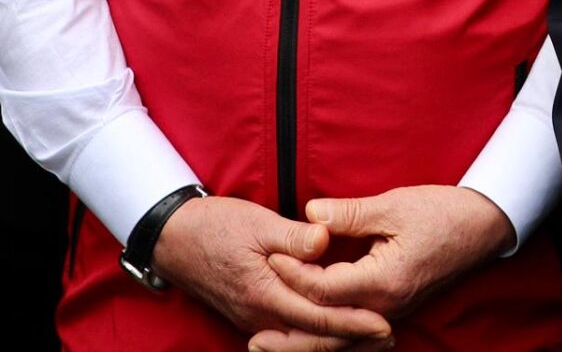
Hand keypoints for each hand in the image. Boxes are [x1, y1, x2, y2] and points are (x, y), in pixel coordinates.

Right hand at [152, 194, 391, 345]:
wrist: (173, 239)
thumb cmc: (216, 226)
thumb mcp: (256, 222)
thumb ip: (292, 236)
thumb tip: (324, 240)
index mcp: (265, 294)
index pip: (318, 317)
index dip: (353, 322)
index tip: (384, 324)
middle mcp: (260, 316)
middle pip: (313, 338)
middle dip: (352, 340)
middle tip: (388, 337)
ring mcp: (253, 319)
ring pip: (301, 340)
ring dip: (336, 340)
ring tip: (370, 337)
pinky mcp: (251, 316)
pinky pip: (289, 335)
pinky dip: (314, 336)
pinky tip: (334, 331)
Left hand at [249, 185, 512, 349]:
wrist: (484, 225)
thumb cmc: (442, 212)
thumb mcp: (394, 206)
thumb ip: (349, 214)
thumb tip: (310, 214)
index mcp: (384, 281)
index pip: (324, 289)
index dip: (293, 273)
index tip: (270, 256)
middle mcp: (387, 307)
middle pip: (329, 332)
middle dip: (290, 336)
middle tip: (253, 339)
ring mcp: (393, 312)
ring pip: (343, 342)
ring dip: (307, 346)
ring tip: (273, 348)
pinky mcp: (395, 310)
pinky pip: (357, 337)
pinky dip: (332, 341)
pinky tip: (313, 339)